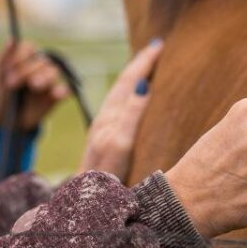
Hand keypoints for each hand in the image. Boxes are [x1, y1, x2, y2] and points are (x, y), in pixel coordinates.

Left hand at [0, 42, 69, 131]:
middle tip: (12, 83)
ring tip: (33, 85)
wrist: (6, 119)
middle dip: (26, 70)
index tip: (10, 67)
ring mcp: (48, 81)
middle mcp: (38, 66)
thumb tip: (12, 39)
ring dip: (43, 77)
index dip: (20, 56)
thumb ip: (3, 58)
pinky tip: (56, 93)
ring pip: (53, 71)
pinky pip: (64, 90)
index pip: (28, 47)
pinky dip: (61, 91)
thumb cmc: (1, 94)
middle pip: (40, 60)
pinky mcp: (55, 96)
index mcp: (24, 58)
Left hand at [78, 39, 162, 179]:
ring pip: (120, 95)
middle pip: (123, 83)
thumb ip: (131, 114)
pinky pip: (120, 107)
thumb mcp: (120, 143)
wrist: (85, 203)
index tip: (160, 44)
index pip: (130, 80)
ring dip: (135, 78)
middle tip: (157, 48)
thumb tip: (144, 85)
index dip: (144, 61)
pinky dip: (131, 95)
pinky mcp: (105, 142)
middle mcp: (105, 119)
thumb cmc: (104, 176)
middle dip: (140, 64)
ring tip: (148, 67)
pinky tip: (137, 101)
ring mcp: (104, 130)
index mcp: (109, 116)